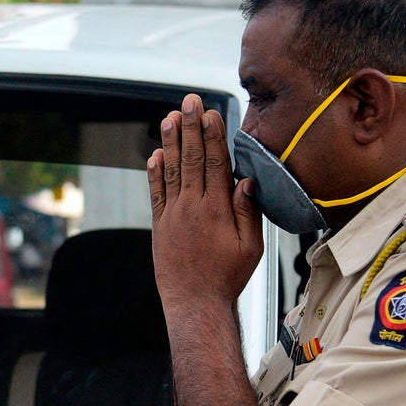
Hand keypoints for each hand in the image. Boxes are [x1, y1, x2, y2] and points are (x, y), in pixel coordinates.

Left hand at [146, 94, 263, 309]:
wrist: (194, 303)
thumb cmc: (227, 277)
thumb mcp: (251, 247)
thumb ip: (249, 212)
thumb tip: (247, 181)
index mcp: (217, 211)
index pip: (215, 164)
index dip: (213, 136)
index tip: (211, 113)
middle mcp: (192, 208)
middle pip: (192, 159)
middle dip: (191, 128)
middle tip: (189, 102)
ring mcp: (173, 215)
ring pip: (171, 171)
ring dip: (171, 142)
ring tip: (169, 117)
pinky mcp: (160, 225)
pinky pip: (156, 192)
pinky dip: (155, 172)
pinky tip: (155, 153)